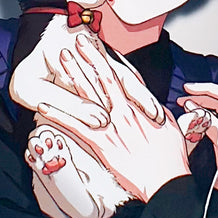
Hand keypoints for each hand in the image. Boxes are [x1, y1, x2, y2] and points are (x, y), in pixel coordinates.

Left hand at [40, 36, 190, 203]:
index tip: (100, 43)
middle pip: (106, 76)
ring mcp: (112, 126)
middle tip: (77, 37)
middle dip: (91, 55)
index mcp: (141, 107)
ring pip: (90, 94)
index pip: (124, 75)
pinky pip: (76, 127)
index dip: (111, 57)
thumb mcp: (170, 126)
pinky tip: (44, 106)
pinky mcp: (102, 144)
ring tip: (62, 56)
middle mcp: (125, 111)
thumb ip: (154, 111)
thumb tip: (149, 102)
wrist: (168, 181)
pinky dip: (59, 115)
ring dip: (74, 73)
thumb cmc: (172, 158)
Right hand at [179, 83, 217, 217]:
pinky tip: (186, 129)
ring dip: (196, 113)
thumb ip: (212, 123)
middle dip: (199, 99)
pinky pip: (206, 134)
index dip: (208, 90)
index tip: (188, 88)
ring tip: (181, 111)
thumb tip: (192, 107)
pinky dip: (195, 128)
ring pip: (211, 119)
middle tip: (180, 98)